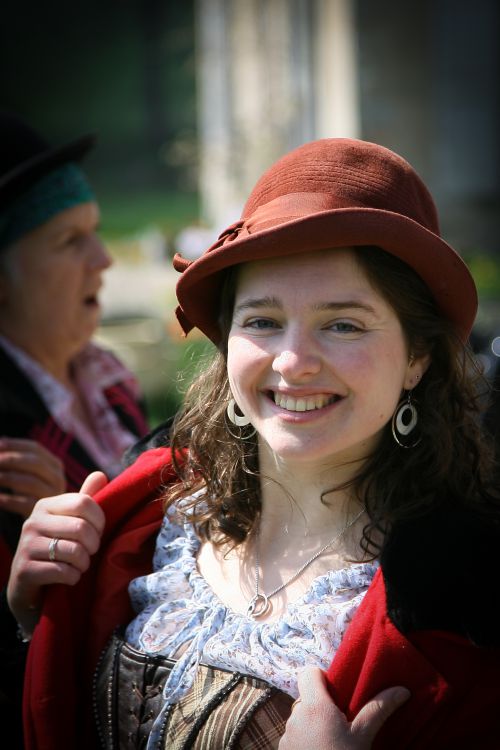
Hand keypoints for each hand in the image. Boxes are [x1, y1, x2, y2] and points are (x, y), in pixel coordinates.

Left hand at [0, 438, 65, 517]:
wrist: (43, 524)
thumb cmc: (28, 494)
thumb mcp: (26, 474)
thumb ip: (17, 459)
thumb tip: (1, 441)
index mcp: (55, 464)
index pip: (35, 448)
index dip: (15, 445)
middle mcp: (58, 478)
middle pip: (35, 463)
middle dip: (11, 459)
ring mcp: (53, 496)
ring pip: (30, 482)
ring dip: (7, 478)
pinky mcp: (45, 513)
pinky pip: (24, 503)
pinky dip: (8, 500)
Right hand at [6, 472, 107, 635]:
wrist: (29, 588)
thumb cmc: (57, 550)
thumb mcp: (70, 522)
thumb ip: (85, 500)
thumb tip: (100, 474)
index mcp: (46, 505)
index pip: (84, 502)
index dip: (99, 521)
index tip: (98, 533)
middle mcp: (32, 521)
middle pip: (81, 527)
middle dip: (93, 546)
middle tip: (89, 553)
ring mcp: (26, 546)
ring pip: (74, 551)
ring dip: (84, 564)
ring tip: (79, 566)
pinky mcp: (24, 570)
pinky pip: (63, 572)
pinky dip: (73, 577)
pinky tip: (68, 578)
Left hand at [279, 667, 409, 749]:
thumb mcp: (363, 736)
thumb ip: (378, 709)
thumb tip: (402, 690)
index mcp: (314, 706)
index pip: (308, 672)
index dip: (322, 677)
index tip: (337, 691)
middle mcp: (295, 716)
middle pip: (307, 696)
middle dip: (322, 704)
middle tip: (341, 720)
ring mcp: (287, 734)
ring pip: (300, 717)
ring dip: (313, 723)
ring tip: (332, 740)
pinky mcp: (284, 749)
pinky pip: (295, 734)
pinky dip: (305, 738)